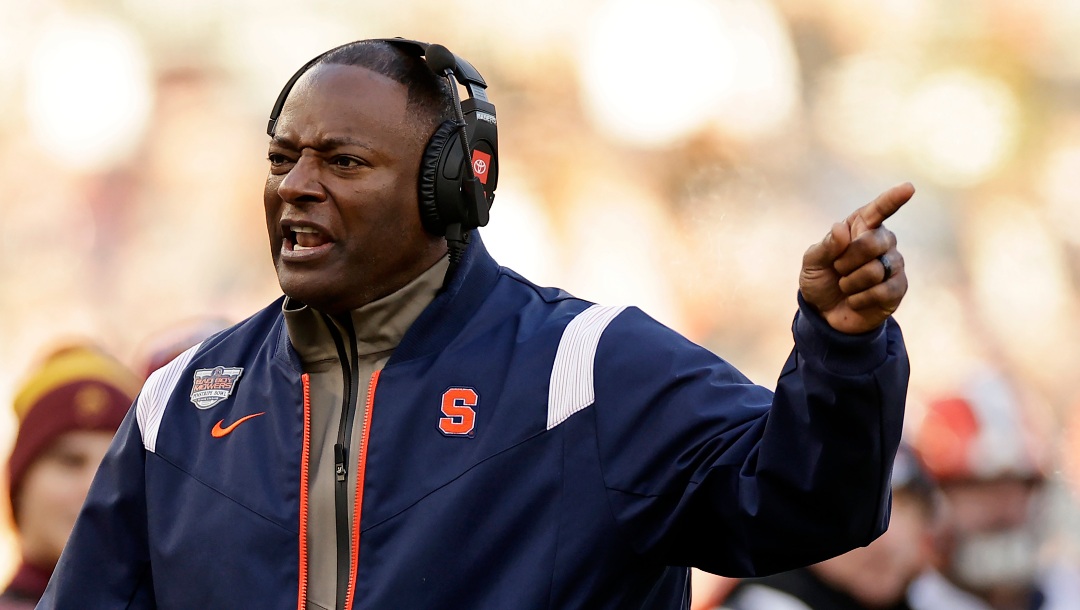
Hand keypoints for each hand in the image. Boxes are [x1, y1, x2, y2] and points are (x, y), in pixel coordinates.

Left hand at [799, 183, 913, 333]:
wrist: (825, 313)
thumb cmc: (821, 280)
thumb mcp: (812, 262)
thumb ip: (825, 246)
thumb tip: (841, 228)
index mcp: (860, 227)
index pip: (878, 210)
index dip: (892, 199)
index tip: (908, 187)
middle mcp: (882, 241)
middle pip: (872, 243)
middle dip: (846, 261)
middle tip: (838, 269)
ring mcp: (893, 264)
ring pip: (875, 270)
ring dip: (850, 283)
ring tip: (846, 286)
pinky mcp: (898, 288)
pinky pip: (881, 291)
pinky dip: (860, 298)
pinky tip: (855, 300)